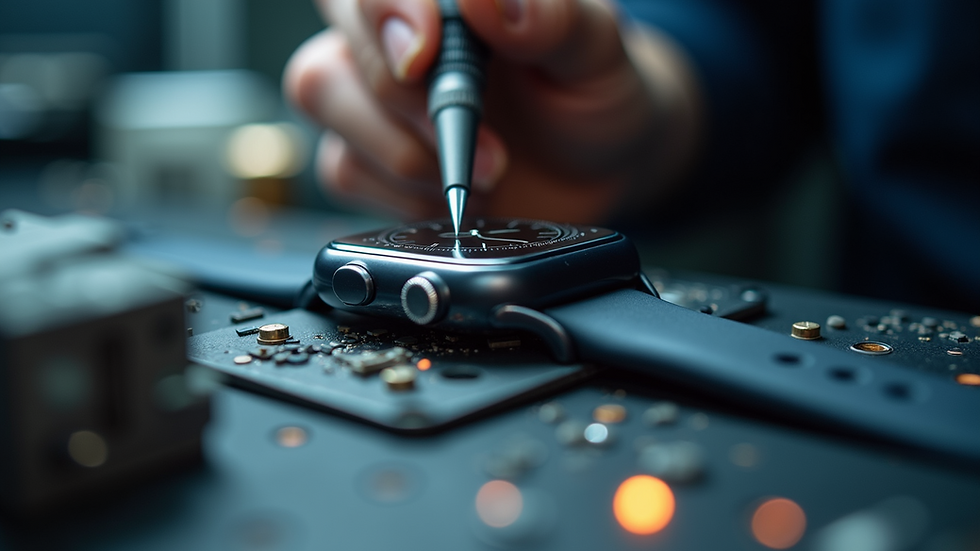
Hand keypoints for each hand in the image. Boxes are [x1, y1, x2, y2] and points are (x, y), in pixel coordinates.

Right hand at [284, 0, 701, 222]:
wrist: (599, 166)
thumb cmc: (592, 93)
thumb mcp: (596, 50)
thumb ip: (551, 17)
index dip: (385, 11)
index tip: (425, 53)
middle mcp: (395, 34)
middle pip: (331, 46)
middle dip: (405, 104)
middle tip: (487, 142)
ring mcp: (373, 95)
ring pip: (321, 97)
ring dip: (404, 151)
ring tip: (487, 169)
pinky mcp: (367, 155)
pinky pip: (343, 167)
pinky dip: (405, 191)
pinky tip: (457, 189)